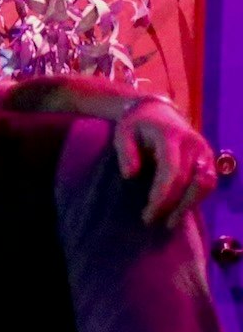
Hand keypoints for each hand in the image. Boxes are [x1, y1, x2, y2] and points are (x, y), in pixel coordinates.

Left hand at [114, 97, 214, 225]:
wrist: (157, 110)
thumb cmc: (136, 124)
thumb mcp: (123, 133)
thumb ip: (126, 153)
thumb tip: (131, 175)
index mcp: (172, 137)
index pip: (172, 171)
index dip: (162, 196)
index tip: (147, 214)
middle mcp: (194, 144)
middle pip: (191, 181)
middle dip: (173, 205)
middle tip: (153, 221)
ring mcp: (204, 150)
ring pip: (205, 184)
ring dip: (188, 205)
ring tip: (168, 221)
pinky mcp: (208, 157)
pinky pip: (208, 182)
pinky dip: (195, 198)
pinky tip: (179, 210)